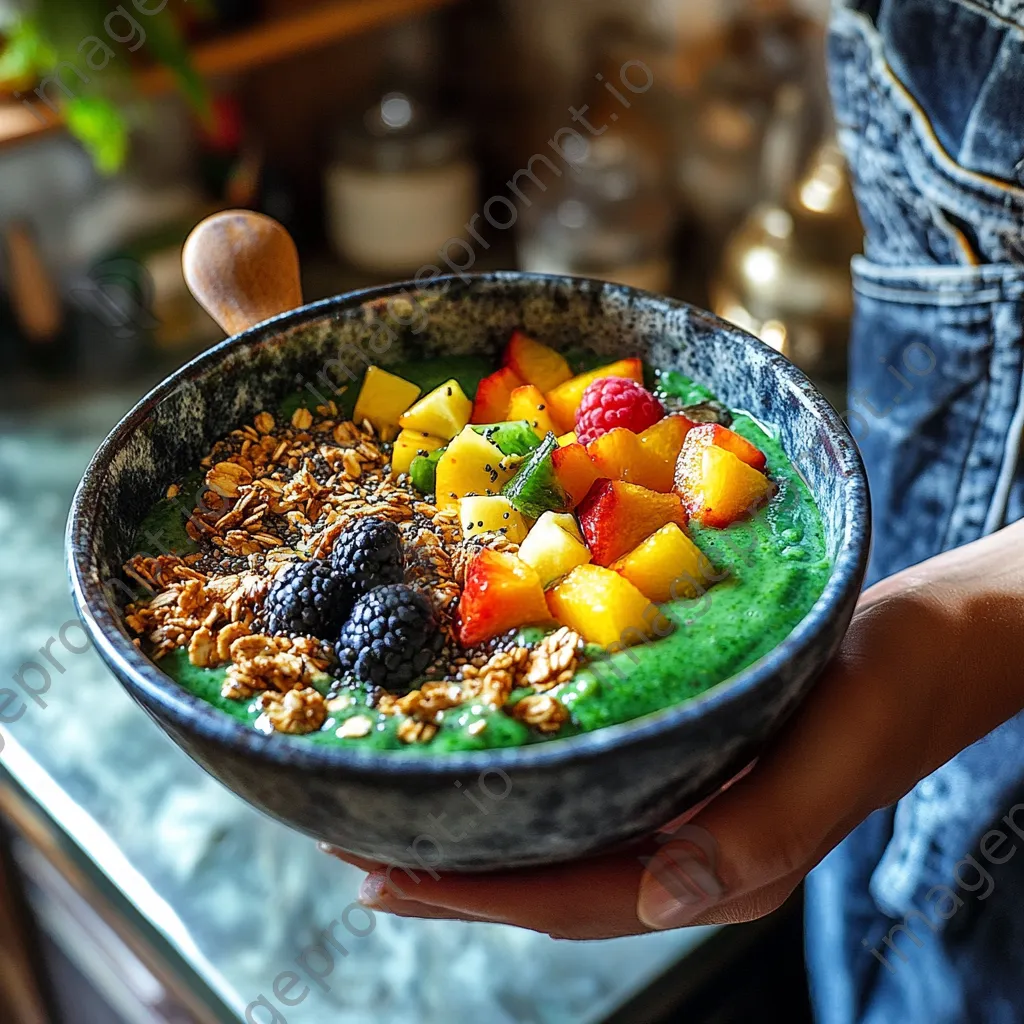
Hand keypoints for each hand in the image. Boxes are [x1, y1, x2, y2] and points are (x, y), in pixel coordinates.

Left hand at [325, 520, 1023, 938]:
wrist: (925, 645)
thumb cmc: (883, 692)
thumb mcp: (830, 756)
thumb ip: (756, 835)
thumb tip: (666, 892)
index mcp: (717, 869)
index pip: (571, 896)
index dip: (472, 891)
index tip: (380, 871)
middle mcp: (688, 854)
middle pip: (548, 878)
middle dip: (450, 872)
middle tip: (355, 848)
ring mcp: (684, 812)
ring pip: (560, 839)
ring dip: (479, 832)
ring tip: (397, 818)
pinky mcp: (685, 766)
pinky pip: (587, 793)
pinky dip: (527, 786)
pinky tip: (489, 761)